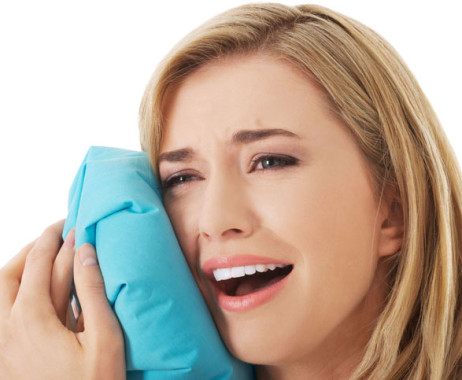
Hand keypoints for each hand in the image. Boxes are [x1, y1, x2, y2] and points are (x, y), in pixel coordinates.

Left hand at [0, 221, 125, 379]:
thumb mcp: (104, 339)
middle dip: (33, 248)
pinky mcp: (6, 355)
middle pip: (10, 273)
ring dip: (20, 268)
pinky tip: (35, 293)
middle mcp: (8, 327)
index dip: (56, 239)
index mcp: (31, 319)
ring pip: (0, 293)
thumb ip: (94, 292)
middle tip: (55, 234)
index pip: (42, 264)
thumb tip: (86, 251)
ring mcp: (3, 343)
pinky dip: (16, 291)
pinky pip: (3, 312)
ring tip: (42, 257)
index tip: (71, 223)